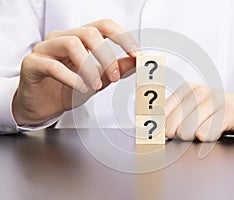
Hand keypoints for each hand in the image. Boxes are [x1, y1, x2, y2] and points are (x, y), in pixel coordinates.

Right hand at [13, 19, 138, 125]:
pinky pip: (52, 65)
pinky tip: (80, 88)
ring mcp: (45, 49)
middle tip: (115, 77)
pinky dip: (72, 78)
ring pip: (71, 44)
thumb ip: (115, 69)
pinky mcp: (32, 64)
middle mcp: (62, 38)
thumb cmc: (66, 90)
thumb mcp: (97, 80)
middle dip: (107, 56)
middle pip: (89, 33)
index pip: (104, 26)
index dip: (122, 37)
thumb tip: (135, 61)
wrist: (43, 106)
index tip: (136, 54)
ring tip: (95, 86)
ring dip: (89, 67)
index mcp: (79, 39)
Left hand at [165, 83, 233, 140]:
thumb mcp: (196, 114)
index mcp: (186, 90)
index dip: (159, 130)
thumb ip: (175, 120)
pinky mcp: (229, 110)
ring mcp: (214, 99)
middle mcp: (198, 92)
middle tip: (191, 134)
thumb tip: (155, 133)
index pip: (161, 114)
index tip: (159, 138)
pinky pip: (207, 131)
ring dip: (194, 137)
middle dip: (177, 136)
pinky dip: (207, 137)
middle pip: (172, 124)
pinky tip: (213, 132)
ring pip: (187, 129)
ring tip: (205, 131)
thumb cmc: (222, 115)